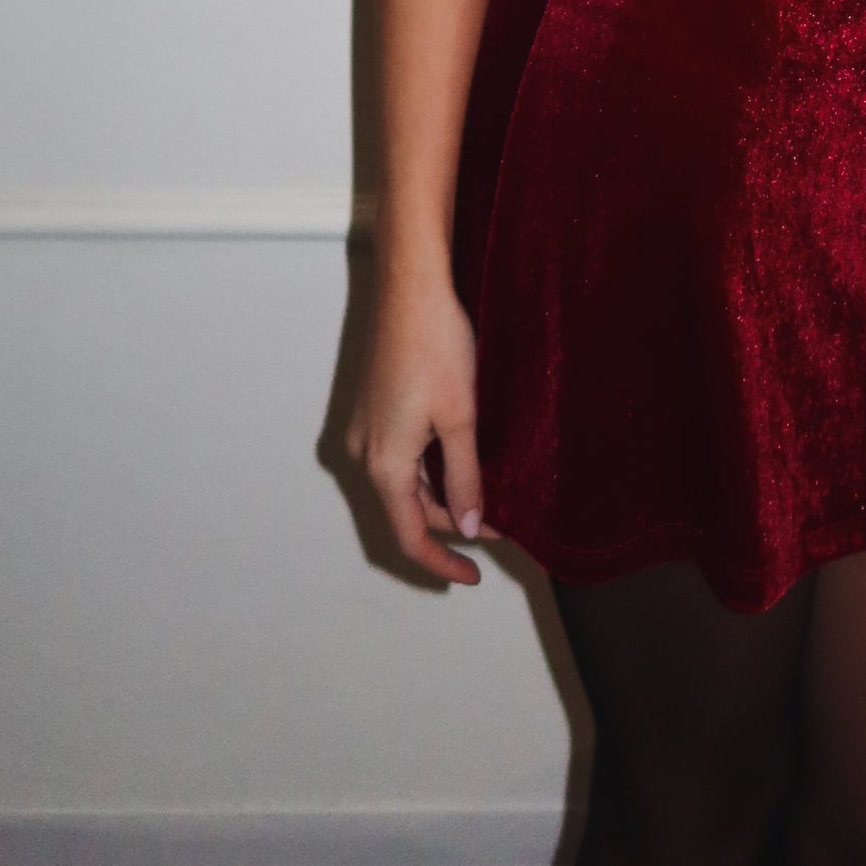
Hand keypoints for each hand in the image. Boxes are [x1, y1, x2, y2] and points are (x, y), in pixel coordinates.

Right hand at [345, 270, 487, 586]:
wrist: (411, 287)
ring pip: (403, 483)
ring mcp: (364, 429)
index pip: (411, 538)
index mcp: (384, 465)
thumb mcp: (461, 419)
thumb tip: (472, 526)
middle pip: (408, 510)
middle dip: (451, 523)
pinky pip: (398, 456)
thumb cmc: (436, 347)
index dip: (443, 563)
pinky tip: (460, 459)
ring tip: (486, 494)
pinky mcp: (371, 407)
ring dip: (440, 495)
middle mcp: (364, 453)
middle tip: (501, 523)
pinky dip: (427, 469)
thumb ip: (465, 479)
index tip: (473, 577)